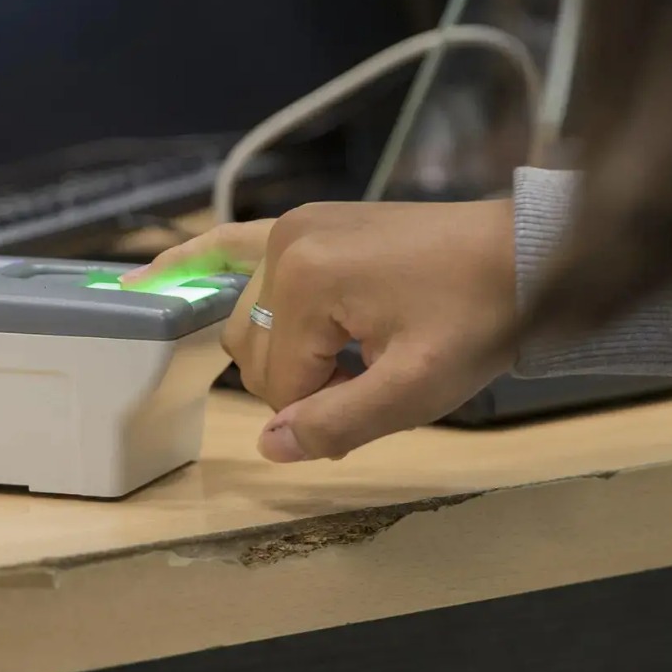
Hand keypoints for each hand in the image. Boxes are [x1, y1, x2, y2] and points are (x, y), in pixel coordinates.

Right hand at [121, 200, 517, 461]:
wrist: (526, 254)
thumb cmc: (478, 319)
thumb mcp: (416, 389)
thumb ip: (336, 423)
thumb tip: (267, 447)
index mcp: (304, 280)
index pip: (276, 379)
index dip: (322, 405)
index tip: (381, 394)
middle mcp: (282, 244)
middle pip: (254, 350)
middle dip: (302, 380)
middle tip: (371, 378)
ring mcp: (288, 227)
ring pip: (248, 319)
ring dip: (284, 348)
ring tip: (345, 353)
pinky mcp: (302, 223)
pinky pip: (228, 245)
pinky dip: (191, 263)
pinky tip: (145, 282)